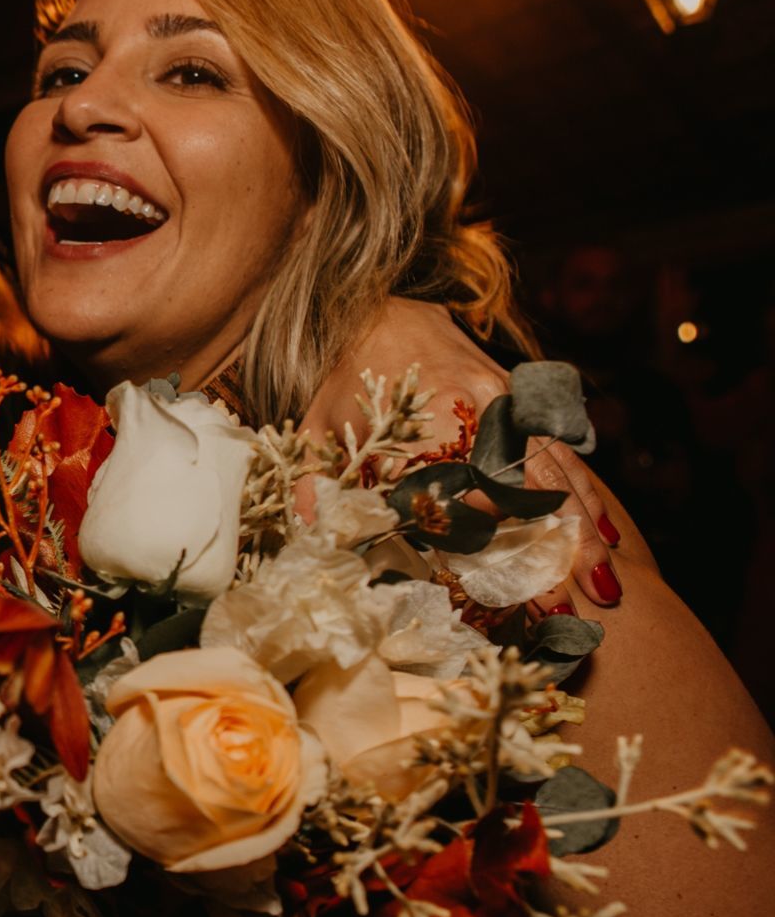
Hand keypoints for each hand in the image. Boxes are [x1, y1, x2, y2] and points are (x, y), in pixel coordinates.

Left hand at [298, 300, 622, 611]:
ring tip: (606, 588)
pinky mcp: (525, 400)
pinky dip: (589, 496)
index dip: (485, 540)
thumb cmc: (344, 380)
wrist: (377, 309)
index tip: (500, 590)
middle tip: (572, 608)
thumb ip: (314, 482)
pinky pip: (564, 453)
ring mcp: (511, 402)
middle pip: (529, 490)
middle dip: (553, 551)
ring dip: (583, 533)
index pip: (468, 488)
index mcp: (431, 415)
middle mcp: (482, 407)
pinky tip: (608, 538)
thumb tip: (308, 530)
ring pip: (558, 475)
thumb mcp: (317, 430)